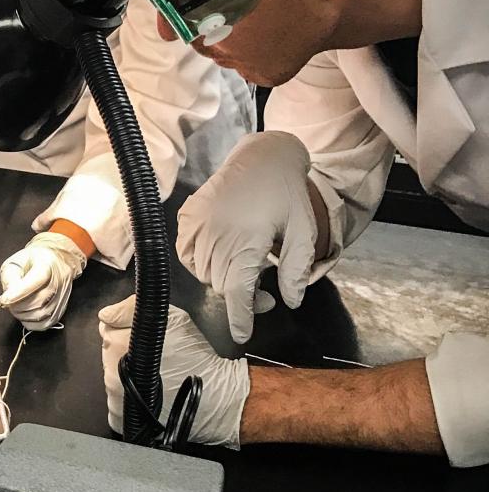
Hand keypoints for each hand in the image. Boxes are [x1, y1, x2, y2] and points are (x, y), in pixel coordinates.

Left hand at [0, 231, 87, 329]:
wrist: (56, 260)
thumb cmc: (33, 261)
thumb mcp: (17, 261)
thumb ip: (10, 277)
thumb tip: (7, 297)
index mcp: (47, 264)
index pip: (35, 281)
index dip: (18, 293)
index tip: (4, 300)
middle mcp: (59, 280)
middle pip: (38, 300)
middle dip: (18, 306)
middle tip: (7, 303)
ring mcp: (62, 295)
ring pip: (42, 313)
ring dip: (24, 315)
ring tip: (15, 308)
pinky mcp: (62, 307)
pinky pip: (47, 322)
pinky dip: (33, 323)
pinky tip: (25, 316)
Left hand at [98, 296, 249, 447]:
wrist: (215, 397)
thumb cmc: (196, 358)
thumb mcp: (173, 318)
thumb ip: (131, 308)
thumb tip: (106, 314)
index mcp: (119, 345)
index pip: (106, 327)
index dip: (125, 327)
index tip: (143, 335)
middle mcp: (111, 372)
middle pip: (108, 351)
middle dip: (125, 349)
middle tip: (155, 355)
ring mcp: (114, 397)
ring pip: (112, 374)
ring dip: (127, 372)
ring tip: (157, 374)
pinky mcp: (120, 416)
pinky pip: (117, 398)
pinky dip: (128, 394)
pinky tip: (149, 390)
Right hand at [177, 131, 317, 343]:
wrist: (261, 156)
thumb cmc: (287, 193)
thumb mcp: (304, 232)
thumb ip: (297, 270)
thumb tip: (290, 301)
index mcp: (244, 241)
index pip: (236, 291)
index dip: (239, 317)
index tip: (242, 335)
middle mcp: (215, 235)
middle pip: (221, 284)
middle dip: (242, 295)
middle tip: (267, 289)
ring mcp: (196, 225)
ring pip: (202, 272)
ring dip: (222, 277)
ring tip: (245, 265)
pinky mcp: (187, 216)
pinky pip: (186, 254)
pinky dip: (199, 262)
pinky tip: (219, 254)